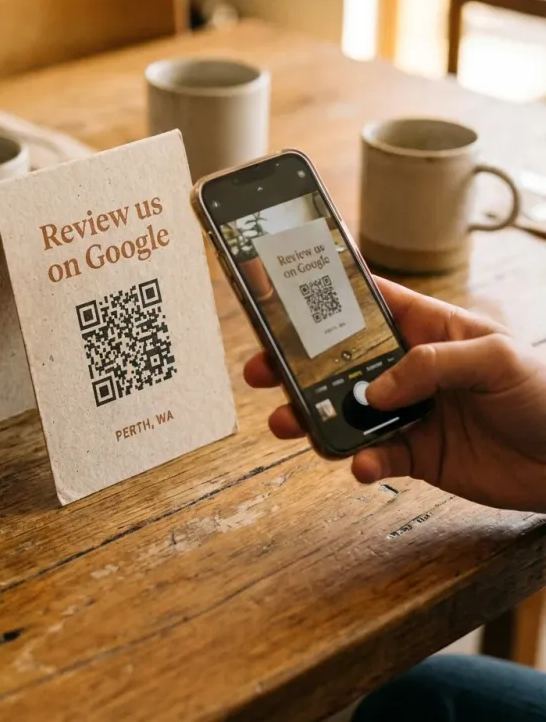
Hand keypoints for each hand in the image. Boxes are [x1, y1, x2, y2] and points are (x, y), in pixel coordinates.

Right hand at [244, 277, 545, 511]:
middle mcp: (408, 368)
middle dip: (297, 364)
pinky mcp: (414, 453)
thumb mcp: (496, 358)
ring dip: (311, 416)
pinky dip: (360, 461)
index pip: (368, 303)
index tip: (282, 295)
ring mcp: (408, 411)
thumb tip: (376, 390)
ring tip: (286, 421)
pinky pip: (374, 456)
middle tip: (262, 369)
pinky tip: (359, 464)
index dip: (326, 297)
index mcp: (427, 329)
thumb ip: (433, 364)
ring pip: (345, 411)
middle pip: (339, 361)